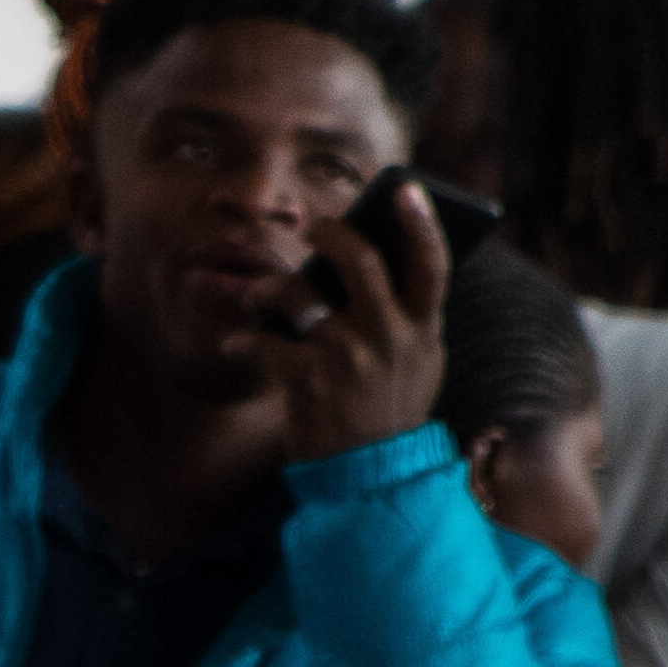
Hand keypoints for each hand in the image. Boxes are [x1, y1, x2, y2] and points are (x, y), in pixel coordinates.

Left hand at [266, 173, 456, 464]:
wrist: (370, 478)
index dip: (421, 222)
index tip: (405, 188)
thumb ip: (406, 317)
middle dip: (330, 234)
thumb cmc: (389, 410)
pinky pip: (267, 342)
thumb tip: (379, 257)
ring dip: (271, 289)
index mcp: (423, 330)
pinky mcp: (311, 380)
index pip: (431, 264)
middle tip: (313, 229)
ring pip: (301, 294)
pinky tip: (236, 346)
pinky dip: (245, 342)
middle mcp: (390, 337)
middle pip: (360, 260)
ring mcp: (350, 357)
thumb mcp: (418, 364)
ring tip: (260, 296)